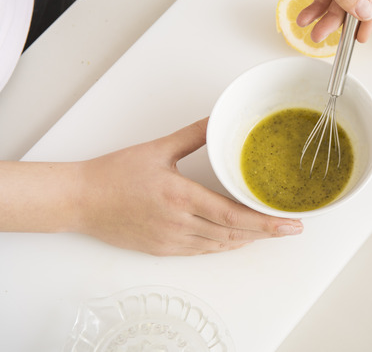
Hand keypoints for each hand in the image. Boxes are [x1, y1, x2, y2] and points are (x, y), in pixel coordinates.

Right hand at [0, 118, 303, 255]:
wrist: (79, 200)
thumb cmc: (114, 174)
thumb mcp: (158, 149)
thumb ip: (193, 135)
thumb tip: (217, 119)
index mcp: (180, 196)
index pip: (233, 215)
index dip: (265, 222)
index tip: (290, 224)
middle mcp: (179, 223)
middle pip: (233, 234)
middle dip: (266, 233)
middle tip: (292, 228)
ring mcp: (171, 240)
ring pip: (220, 245)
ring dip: (247, 240)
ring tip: (271, 231)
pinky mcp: (163, 250)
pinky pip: (202, 251)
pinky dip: (224, 245)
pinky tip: (238, 239)